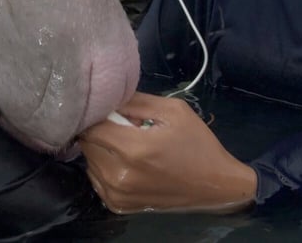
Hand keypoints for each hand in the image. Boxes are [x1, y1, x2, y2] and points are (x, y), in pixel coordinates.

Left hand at [78, 92, 256, 213]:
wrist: (215, 185)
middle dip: (99, 130)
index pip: (90, 125)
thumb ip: (136, 101)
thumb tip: (107, 97)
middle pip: (86, 143)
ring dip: (101, 149)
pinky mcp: (117, 205)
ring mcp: (116, 194)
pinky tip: (125, 163)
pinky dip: (104, 167)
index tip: (108, 109)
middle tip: (121, 127)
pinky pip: (96, 178)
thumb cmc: (197, 143)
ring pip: (89, 161)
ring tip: (126, 145)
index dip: (96, 113)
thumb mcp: (173, 110)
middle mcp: (118, 174)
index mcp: (132, 148)